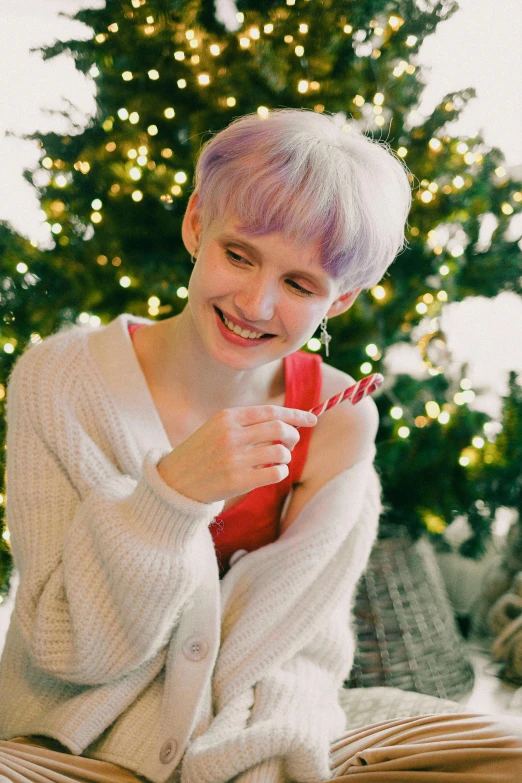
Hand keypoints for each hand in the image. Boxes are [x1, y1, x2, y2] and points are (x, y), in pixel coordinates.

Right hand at [157, 405, 316, 503]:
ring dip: (286, 457)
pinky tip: (273, 473)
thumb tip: (285, 421)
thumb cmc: (201, 454)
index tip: (312, 419)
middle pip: (279, 429)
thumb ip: (246, 424)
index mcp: (227, 417)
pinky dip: (280, 472)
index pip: (270, 411)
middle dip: (293, 435)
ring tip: (278, 460)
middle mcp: (231, 435)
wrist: (174, 481)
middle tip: (292, 443)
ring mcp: (234, 458)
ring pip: (280, 452)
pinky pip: (275, 473)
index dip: (295, 414)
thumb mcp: (217, 428)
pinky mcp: (237, 481)